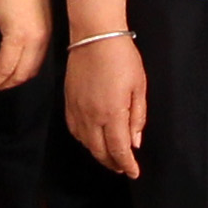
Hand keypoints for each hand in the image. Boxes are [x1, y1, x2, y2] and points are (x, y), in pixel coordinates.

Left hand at [0, 0, 51, 92]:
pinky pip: (39, 59)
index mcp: (19, 36)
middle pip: (22, 75)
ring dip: (17, 78)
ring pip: (33, 70)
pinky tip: (15, 65)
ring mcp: (45, 36)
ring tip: (1, 78)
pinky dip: (27, 68)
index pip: (5, 70)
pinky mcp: (48, 31)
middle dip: (5, 84)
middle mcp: (36, 39)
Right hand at [64, 33, 147, 178]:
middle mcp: (92, 116)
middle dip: (113, 163)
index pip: (119, 149)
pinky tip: (92, 140)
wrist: (95, 35)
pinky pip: (74, 130)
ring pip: (86, 143)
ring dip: (99, 154)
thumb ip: (137, 117)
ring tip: (110, 157)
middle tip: (124, 168)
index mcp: (112, 113)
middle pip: (100, 151)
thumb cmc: (122, 57)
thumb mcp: (139, 86)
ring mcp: (77, 109)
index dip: (127, 165)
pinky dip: (84, 141)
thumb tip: (135, 142)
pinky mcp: (68, 101)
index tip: (134, 173)